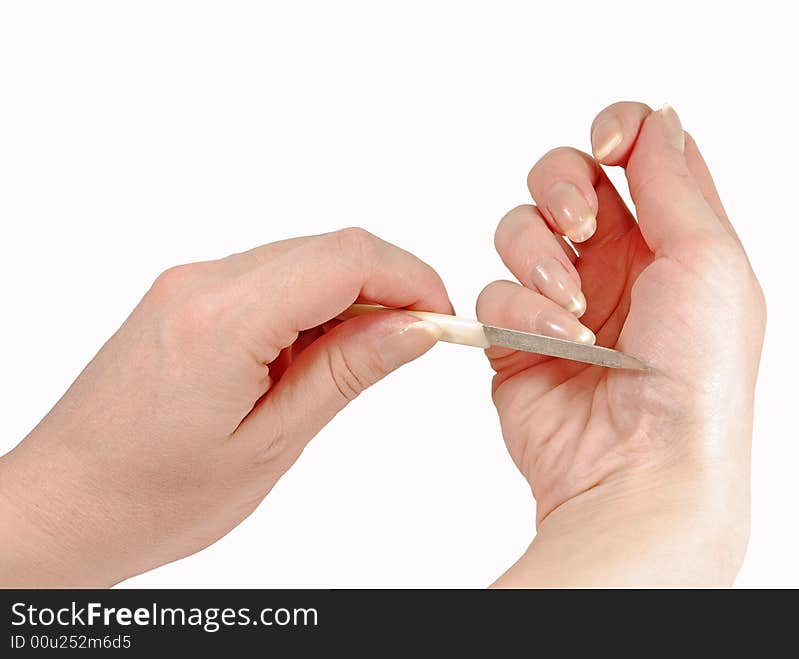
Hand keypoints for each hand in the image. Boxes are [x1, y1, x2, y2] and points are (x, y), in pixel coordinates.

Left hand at [0, 228, 451, 585]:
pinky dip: (313, 305)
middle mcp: (202, 283)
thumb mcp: (270, 442)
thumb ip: (346, 372)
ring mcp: (189, 284)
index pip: (345, 257)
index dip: (411, 278)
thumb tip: (415, 328)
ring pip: (302, 260)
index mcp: (223, 319)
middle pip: (328, 249)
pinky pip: (269, 278)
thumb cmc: (153, 494)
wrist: (64, 503)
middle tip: (417, 345)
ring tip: (365, 362)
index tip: (442, 322)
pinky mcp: (185, 297)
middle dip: (389, 287)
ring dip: (352, 298)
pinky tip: (318, 354)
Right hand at [478, 103, 765, 585]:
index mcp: (669, 240)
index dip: (616, 132)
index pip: (635, 154)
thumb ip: (671, 180)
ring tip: (572, 306)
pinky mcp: (514, 336)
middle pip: (561, 177)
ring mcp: (560, 299)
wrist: (643, 466)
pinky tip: (558, 342)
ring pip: (517, 228)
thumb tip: (653, 120)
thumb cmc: (696, 375)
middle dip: (560, 185)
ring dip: (538, 255)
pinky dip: (522, 309)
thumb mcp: (710, 260)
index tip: (610, 148)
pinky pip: (494, 290)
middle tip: (581, 226)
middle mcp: (614, 263)